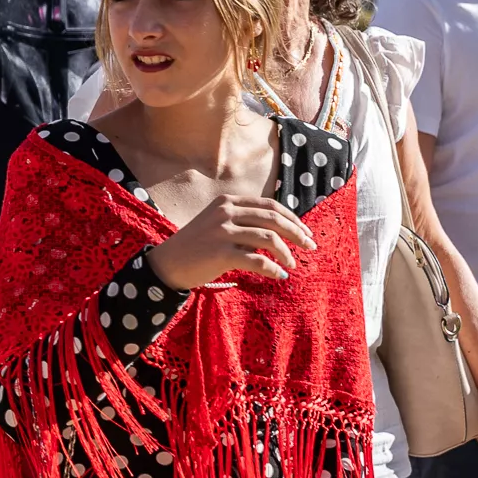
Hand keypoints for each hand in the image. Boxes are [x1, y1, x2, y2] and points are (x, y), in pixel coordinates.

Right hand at [145, 194, 315, 290]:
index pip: (270, 205)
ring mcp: (222, 231)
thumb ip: (245, 224)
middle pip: (273, 219)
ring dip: (286, 253)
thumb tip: (280, 233)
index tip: (306, 232)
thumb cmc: (197, 247)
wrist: (167, 264)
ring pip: (269, 238)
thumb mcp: (219, 225)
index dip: (292, 218)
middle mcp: (226, 212)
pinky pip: (257, 260)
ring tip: (292, 264)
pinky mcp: (220, 253)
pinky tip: (279, 275)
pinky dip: (272, 268)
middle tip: (310, 246)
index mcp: (228, 201)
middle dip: (297, 233)